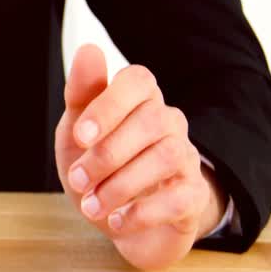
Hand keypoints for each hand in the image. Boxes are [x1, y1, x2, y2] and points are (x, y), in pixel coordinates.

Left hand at [55, 45, 227, 269]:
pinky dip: (143, 212)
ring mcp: (186, 159)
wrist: (117, 220)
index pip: (139, 81)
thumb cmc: (97, 168)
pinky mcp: (193, 197)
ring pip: (167, 157)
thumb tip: (88, 49)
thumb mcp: (76, 132)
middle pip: (152, 121)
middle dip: (108, 154)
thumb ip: (81, 93)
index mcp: (140, 101)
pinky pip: (180, 198)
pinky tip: (117, 221)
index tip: (79, 136)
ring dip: (121, 185)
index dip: (108, 106)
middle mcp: (169, 123)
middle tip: (77, 180)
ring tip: (92, 205)